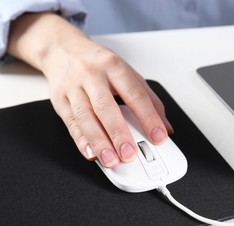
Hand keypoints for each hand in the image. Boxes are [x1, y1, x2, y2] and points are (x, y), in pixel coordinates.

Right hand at [8, 13, 172, 167]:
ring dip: (99, 142)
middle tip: (130, 153)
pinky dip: (81, 140)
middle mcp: (92, 75)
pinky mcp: (59, 100)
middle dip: (119, 133)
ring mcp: (73, 87)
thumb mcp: (127, 73)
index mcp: (114, 67)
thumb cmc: (99, 64)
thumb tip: (166, 127)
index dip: (148, 117)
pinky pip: (70, 123)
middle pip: (106, 107)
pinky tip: (90, 153)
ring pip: (85, 117)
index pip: (135, 94)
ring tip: (111, 159)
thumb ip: (149, 99)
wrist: (63, 50)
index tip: (158, 136)